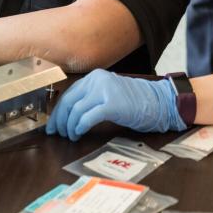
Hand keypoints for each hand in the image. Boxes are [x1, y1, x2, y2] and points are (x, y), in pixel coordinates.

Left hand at [46, 69, 186, 140]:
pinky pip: (87, 118)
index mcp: (95, 77)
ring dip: (69, 127)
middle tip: (57, 133)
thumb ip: (90, 98)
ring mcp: (104, 91)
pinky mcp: (111, 104)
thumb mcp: (109, 94)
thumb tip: (68, 114)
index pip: (69, 94)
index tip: (53, 124)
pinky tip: (79, 133)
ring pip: (75, 111)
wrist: (159, 103)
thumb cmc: (135, 102)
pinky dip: (79, 127)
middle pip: (68, 102)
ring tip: (71, 136)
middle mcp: (97, 80)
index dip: (58, 111)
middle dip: (60, 120)